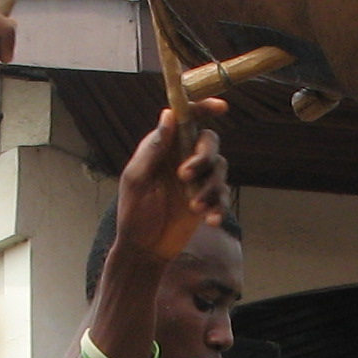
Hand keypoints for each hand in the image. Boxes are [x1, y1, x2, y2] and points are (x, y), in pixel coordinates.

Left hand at [111, 100, 233, 267]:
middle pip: (209, 142)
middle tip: (185, 176)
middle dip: (203, 156)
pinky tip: (210, 220)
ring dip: (210, 187)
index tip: (221, 108)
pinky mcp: (207, 200)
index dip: (204, 108)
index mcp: (165, 147)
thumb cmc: (133, 213)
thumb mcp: (137, 179)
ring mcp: (198, 179)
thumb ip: (153, 149)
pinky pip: (223, 195)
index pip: (187, 119)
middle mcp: (184, 158)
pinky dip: (219, 206)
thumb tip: (168, 115)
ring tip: (194, 208)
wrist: (144, 249)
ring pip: (220, 168)